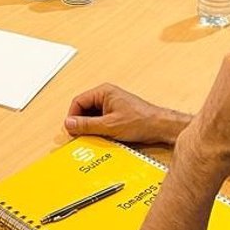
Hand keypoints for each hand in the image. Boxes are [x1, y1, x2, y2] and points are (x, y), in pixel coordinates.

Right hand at [65, 84, 190, 145]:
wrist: (161, 126)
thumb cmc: (141, 121)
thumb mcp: (109, 126)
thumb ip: (87, 125)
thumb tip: (69, 124)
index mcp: (103, 92)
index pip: (78, 101)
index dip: (72, 116)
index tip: (71, 130)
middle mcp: (106, 95)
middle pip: (84, 108)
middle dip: (81, 122)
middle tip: (80, 136)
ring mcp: (112, 104)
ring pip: (92, 115)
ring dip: (90, 126)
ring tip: (92, 137)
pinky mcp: (117, 113)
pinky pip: (101, 119)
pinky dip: (98, 128)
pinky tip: (101, 137)